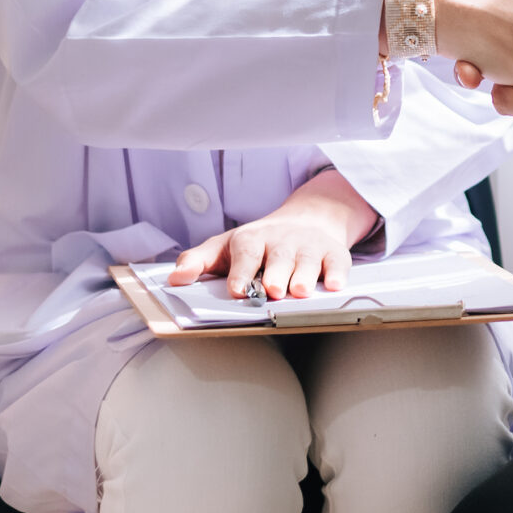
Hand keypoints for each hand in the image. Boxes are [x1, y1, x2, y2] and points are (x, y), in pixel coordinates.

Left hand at [165, 169, 377, 299]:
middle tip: (273, 290)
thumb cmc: (258, 244)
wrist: (304, 221)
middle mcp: (281, 241)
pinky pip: (339, 262)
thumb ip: (198, 261)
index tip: (237, 290)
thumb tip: (174, 279)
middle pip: (279, 256)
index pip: (245, 252)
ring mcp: (309, 245)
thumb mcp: (224, 247)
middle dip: (276, 272)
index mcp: (252, 239)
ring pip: (309, 259)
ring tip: (300, 292)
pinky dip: (338, 274)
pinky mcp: (334, 252)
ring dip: (305, 275)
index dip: (241, 270)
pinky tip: (336, 286)